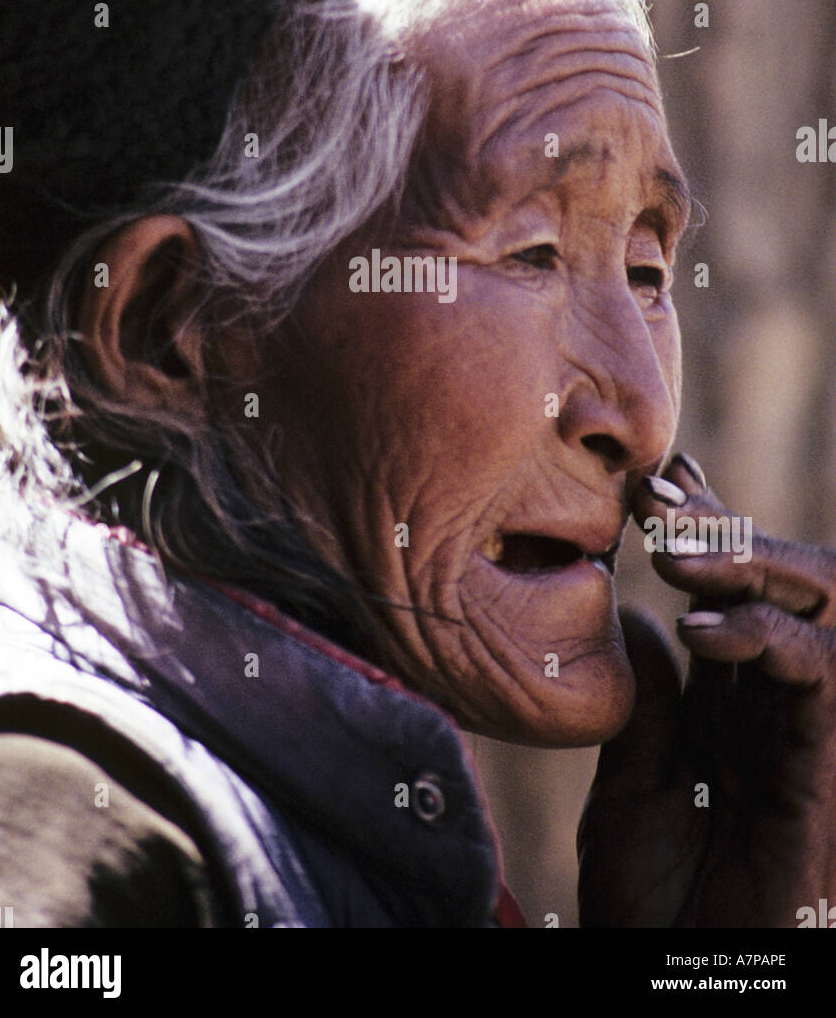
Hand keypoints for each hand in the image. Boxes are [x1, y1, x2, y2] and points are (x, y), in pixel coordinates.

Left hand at [577, 453, 835, 926]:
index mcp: (729, 704)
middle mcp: (774, 706)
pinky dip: (767, 637)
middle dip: (726, 526)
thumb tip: (642, 616)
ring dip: (749, 563)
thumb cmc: (656, 905)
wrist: (680, 983)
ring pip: (816, 611)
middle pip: (782, 585)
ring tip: (674, 547)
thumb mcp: (633, 788)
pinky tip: (701, 625)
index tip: (651, 481)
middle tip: (656, 493)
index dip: (702, 532)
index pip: (729, 594)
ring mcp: (803, 731)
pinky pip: (819, 676)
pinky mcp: (819, 765)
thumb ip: (649, 705)